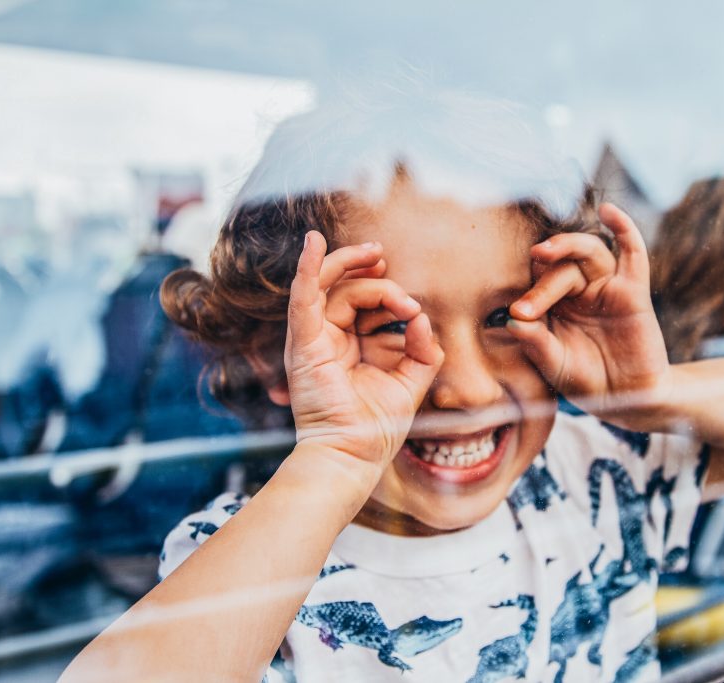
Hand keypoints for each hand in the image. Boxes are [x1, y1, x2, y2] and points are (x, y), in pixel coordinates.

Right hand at [285, 232, 443, 472]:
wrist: (354, 455)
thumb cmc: (377, 426)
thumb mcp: (411, 381)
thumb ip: (421, 349)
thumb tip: (421, 318)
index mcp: (350, 345)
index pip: (363, 303)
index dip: (385, 290)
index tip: (411, 305)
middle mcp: (328, 338)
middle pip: (346, 288)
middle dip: (365, 267)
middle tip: (383, 255)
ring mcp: (313, 339)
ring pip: (332, 287)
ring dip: (356, 268)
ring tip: (377, 256)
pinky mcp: (305, 344)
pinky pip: (302, 297)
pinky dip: (308, 269)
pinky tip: (314, 242)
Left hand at [507, 203, 670, 417]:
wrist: (626, 400)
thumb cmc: (586, 381)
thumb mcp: (555, 365)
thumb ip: (536, 344)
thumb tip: (514, 321)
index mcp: (555, 303)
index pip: (537, 280)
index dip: (526, 291)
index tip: (517, 314)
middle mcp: (580, 290)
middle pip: (560, 269)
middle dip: (541, 287)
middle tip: (526, 309)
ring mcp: (607, 287)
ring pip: (588, 253)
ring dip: (566, 246)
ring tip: (544, 252)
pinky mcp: (634, 292)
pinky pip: (632, 253)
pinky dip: (623, 228)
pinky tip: (608, 211)